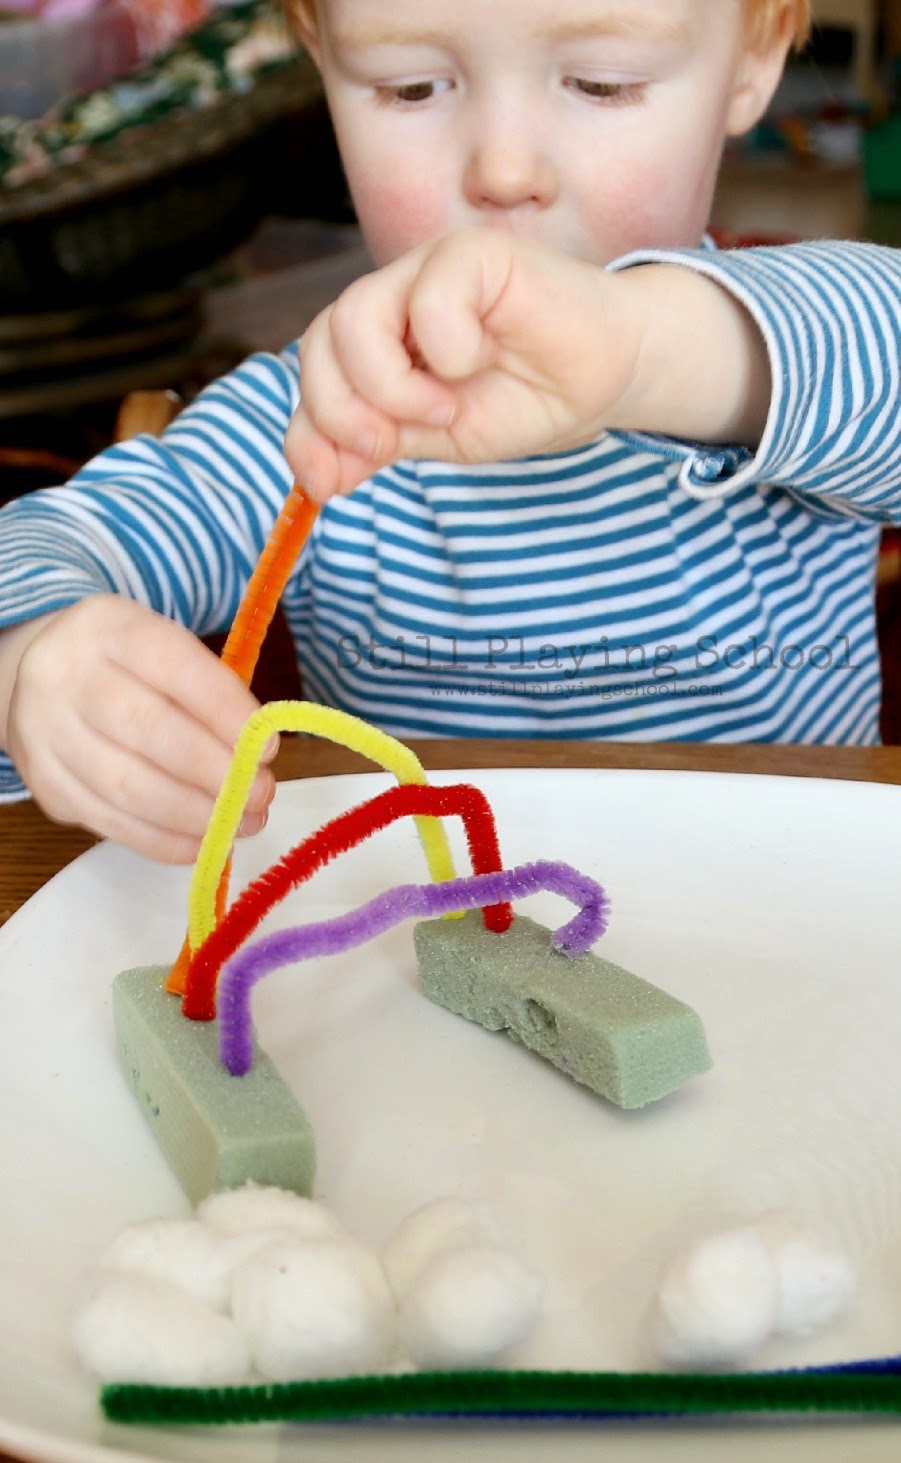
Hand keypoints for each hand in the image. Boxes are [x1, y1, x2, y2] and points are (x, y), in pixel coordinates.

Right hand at [0, 596, 276, 862]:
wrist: (38, 678)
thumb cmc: (127, 667)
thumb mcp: (163, 650)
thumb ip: (209, 692)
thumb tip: (256, 757)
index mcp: (107, 627)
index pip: (173, 666)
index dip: (226, 711)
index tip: (269, 748)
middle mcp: (64, 674)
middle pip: (146, 729)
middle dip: (216, 772)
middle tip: (261, 794)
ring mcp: (45, 731)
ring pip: (126, 786)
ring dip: (196, 815)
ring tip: (241, 822)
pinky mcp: (44, 783)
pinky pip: (109, 822)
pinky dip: (164, 841)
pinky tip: (203, 842)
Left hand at [285, 228, 644, 500]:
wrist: (605, 379)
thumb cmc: (526, 399)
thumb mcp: (438, 438)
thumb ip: (375, 445)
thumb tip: (314, 481)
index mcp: (377, 339)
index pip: (313, 373)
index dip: (309, 430)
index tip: (332, 484)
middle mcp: (394, 297)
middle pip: (318, 344)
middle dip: (340, 411)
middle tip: (389, 445)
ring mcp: (428, 270)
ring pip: (354, 317)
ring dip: (390, 384)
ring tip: (445, 407)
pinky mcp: (472, 253)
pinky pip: (428, 298)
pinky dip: (448, 346)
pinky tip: (481, 359)